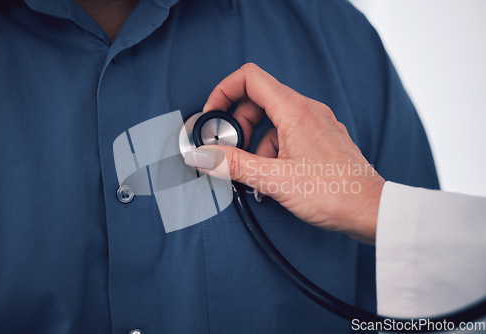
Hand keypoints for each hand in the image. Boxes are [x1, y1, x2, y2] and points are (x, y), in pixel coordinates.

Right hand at [185, 63, 384, 244]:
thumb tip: (203, 155)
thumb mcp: (274, 179)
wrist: (371, 211)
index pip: (249, 77)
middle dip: (239, 125)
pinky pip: (289, 135)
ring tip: (255, 175)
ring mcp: (318, 125)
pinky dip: (273, 152)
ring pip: (273, 122)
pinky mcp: (322, 141)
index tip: (213, 115)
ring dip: (256, 145)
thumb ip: (233, 165)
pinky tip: (273, 179)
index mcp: (295, 111)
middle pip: (258, 100)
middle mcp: (308, 111)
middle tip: (231, 151)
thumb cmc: (335, 193)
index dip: (224, 91)